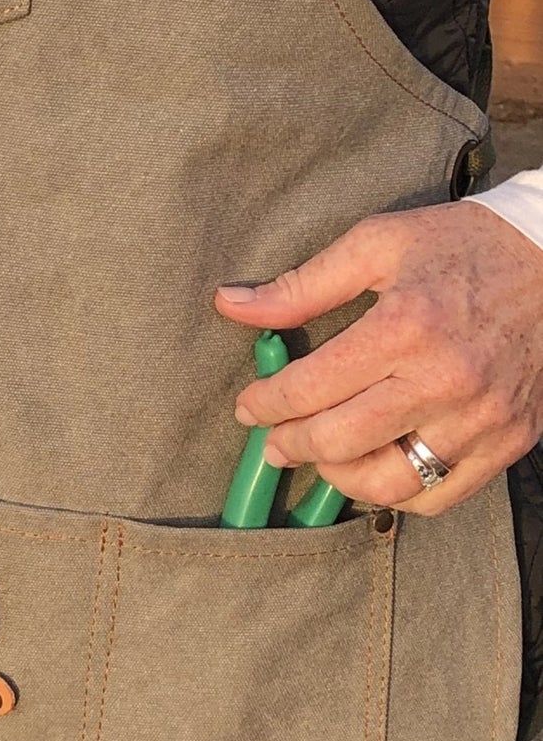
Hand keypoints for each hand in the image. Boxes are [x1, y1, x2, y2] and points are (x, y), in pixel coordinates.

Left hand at [214, 201, 542, 514]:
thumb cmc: (457, 245)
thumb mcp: (374, 245)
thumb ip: (300, 286)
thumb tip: (228, 304)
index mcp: (404, 328)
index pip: (312, 387)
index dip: (266, 403)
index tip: (248, 407)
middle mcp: (445, 381)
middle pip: (342, 440)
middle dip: (291, 444)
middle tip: (271, 440)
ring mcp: (483, 418)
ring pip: (390, 481)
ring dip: (339, 478)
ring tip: (318, 457)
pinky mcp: (511, 439)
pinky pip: (441, 495)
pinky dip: (398, 493)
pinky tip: (373, 467)